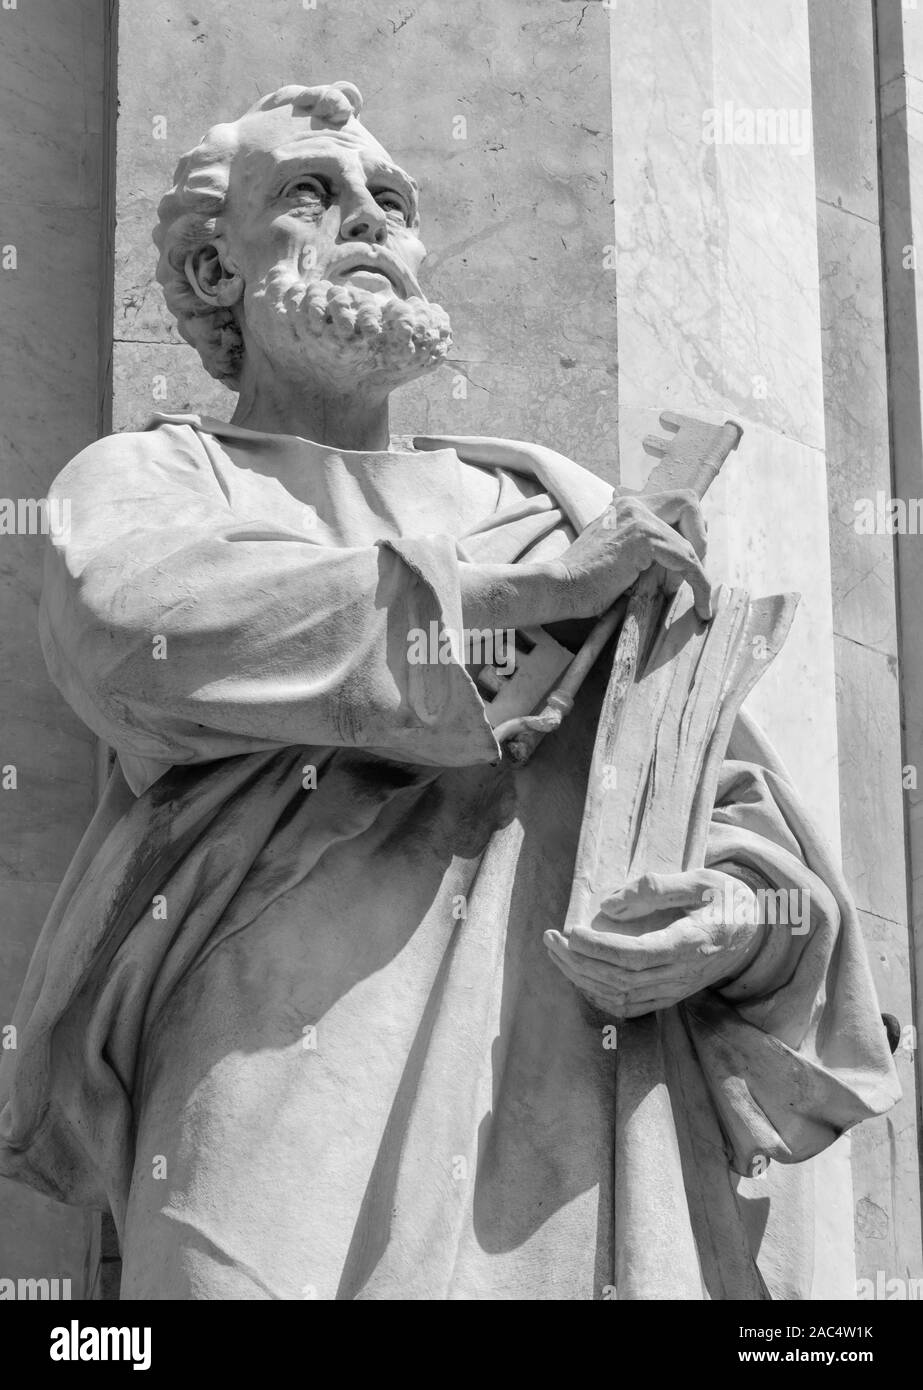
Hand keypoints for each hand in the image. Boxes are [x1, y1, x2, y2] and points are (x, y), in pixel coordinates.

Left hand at [544, 868, 764, 1017]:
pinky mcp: (671, 995)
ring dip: (582, 978)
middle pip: (621, 979)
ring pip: (621, 996)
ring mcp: (676, 989)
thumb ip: (656, 889)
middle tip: (550, 939)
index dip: (599, 948)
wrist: (756, 932)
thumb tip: (610, 906)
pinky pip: (630, 1006)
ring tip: (556, 954)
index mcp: (692, 943)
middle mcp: (683, 973)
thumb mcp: (701, 881)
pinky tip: (580, 977)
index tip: (571, 931)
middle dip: (579, 962)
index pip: (636, 956)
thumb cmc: (726, 899)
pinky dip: (600, 996)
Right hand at [550, 489, 710, 622]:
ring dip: (696, 571)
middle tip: (692, 572)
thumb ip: (642, 550)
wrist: (559, 588)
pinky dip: (700, 584)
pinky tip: (701, 606)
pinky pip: (688, 561)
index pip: (675, 503)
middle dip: (700, 539)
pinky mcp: (644, 538)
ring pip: (691, 540)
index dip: (689, 529)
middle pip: (689, 504)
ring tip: (687, 596)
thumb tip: (676, 564)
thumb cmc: (582, 582)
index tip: (684, 563)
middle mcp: (634, 505)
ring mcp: (639, 518)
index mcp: (626, 506)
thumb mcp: (617, 555)